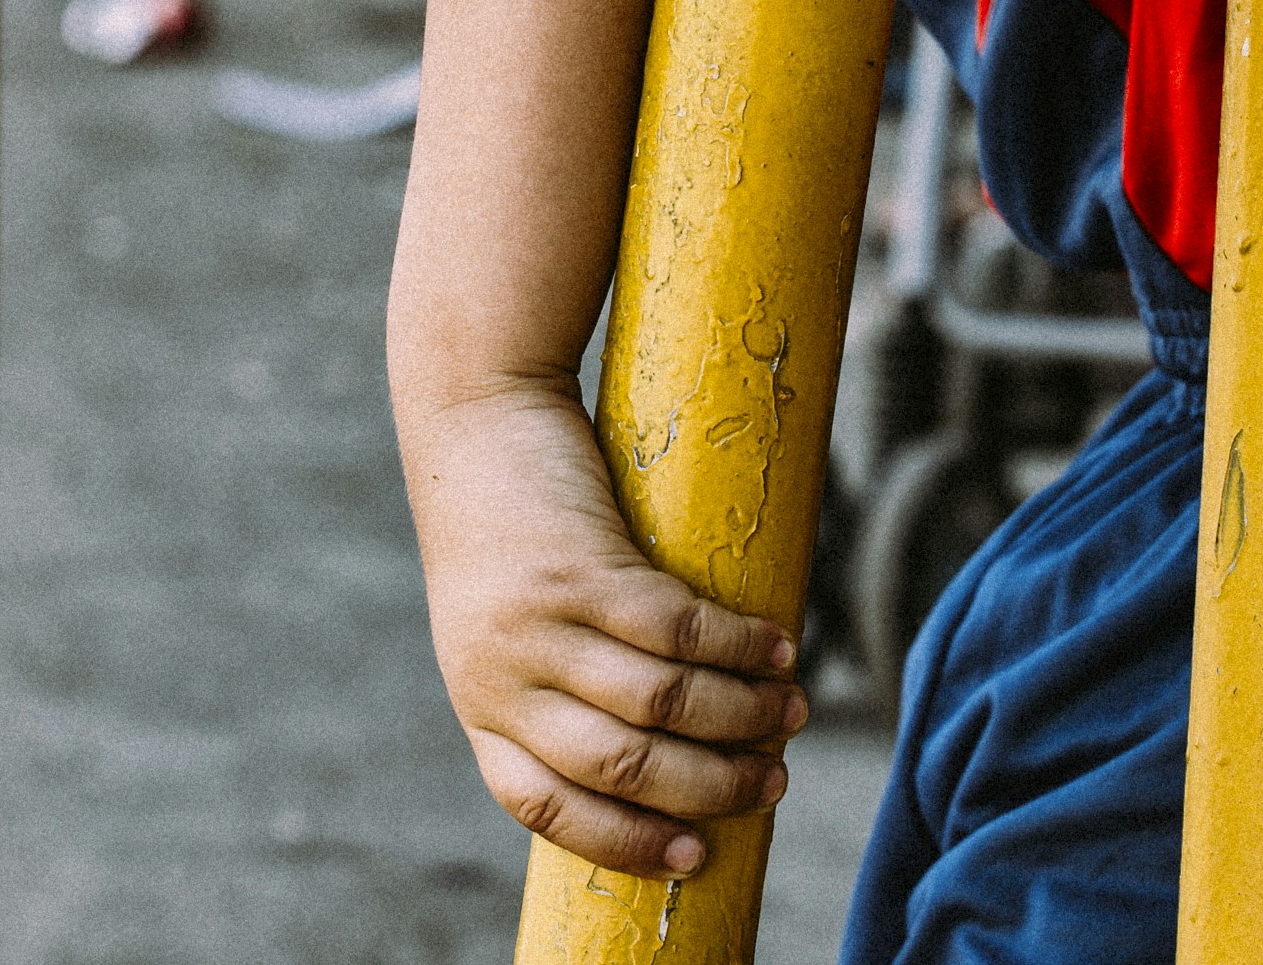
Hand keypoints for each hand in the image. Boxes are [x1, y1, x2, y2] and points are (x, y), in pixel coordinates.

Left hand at [409, 380, 804, 877]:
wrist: (472, 410)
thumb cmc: (508, 523)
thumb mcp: (505, 626)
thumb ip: (557, 688)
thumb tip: (672, 747)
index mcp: (482, 707)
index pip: (548, 807)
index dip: (628, 841)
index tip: (696, 852)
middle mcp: (501, 677)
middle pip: (620, 767)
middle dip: (710, 787)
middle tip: (772, 781)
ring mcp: (537, 623)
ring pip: (658, 704)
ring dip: (739, 718)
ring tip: (790, 712)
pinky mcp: (578, 566)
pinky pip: (675, 630)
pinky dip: (736, 649)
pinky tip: (776, 648)